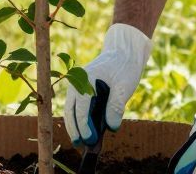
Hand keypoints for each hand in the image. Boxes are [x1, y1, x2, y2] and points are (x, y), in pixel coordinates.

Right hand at [64, 22, 150, 144]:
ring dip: (74, 124)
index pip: (81, 107)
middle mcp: (77, 81)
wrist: (125, 50)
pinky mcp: (83, 88)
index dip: (84, 126)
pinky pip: (77, 105)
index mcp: (85, 78)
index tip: (90, 139)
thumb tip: (110, 128)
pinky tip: (85, 129)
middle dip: (74, 128)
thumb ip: (115, 107)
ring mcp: (78, 84)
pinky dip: (79, 118)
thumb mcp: (124, 87)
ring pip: (71, 108)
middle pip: (70, 109)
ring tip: (80, 141)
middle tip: (79, 145)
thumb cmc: (125, 66)